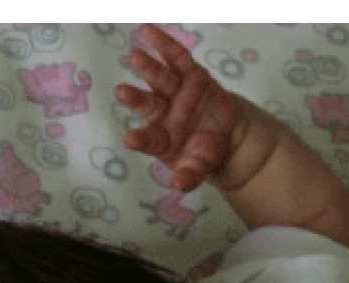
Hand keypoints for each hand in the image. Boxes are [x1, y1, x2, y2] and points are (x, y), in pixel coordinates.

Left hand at [116, 24, 237, 190]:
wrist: (226, 131)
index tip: (131, 140)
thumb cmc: (204, 152)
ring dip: (147, 67)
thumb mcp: (200, 167)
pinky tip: (147, 31)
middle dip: (135, 99)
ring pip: (159, 78)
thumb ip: (190, 175)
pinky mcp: (188, 73)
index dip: (141, 139)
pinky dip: (163, 44)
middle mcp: (163, 112)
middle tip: (122, 93)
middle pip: (148, 104)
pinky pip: (175, 57)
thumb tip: (179, 184)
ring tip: (134, 57)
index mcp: (161, 137)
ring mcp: (174, 91)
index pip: (149, 138)